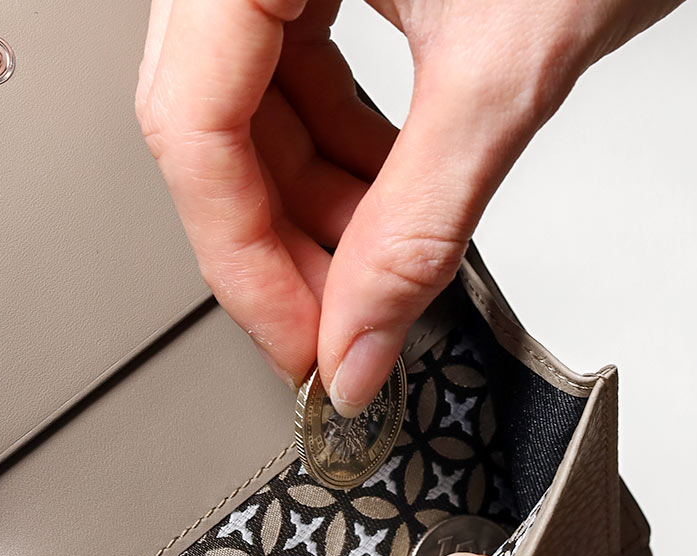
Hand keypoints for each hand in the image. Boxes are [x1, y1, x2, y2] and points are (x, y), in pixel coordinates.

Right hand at [136, 0, 683, 415]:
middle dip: (282, 248)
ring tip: (378, 263)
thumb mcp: (503, 68)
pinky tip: (384, 197)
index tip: (298, 343)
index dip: (242, 261)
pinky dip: (337, 156)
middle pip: (213, 131)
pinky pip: (292, 84)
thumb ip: (420, 221)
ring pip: (250, 118)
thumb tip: (357, 345)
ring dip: (313, 210)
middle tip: (336, 328)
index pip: (193, 125)